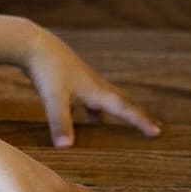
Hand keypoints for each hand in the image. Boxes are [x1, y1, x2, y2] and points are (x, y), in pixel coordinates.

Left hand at [13, 19, 160, 148]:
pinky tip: (87, 123)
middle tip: (155, 127)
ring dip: (116, 115)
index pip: (125, 108)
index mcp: (96, 91)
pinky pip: (90, 103)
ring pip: (106, 103)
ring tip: (122, 131)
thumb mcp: (53, 98)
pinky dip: (93, 114)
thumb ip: (60, 123)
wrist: (32, 44)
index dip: (141, 121)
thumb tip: (66, 148)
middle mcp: (95, 86)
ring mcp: (84, 83)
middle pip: (122, 103)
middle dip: (137, 116)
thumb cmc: (45, 69)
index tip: (158, 132)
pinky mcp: (73, 83)